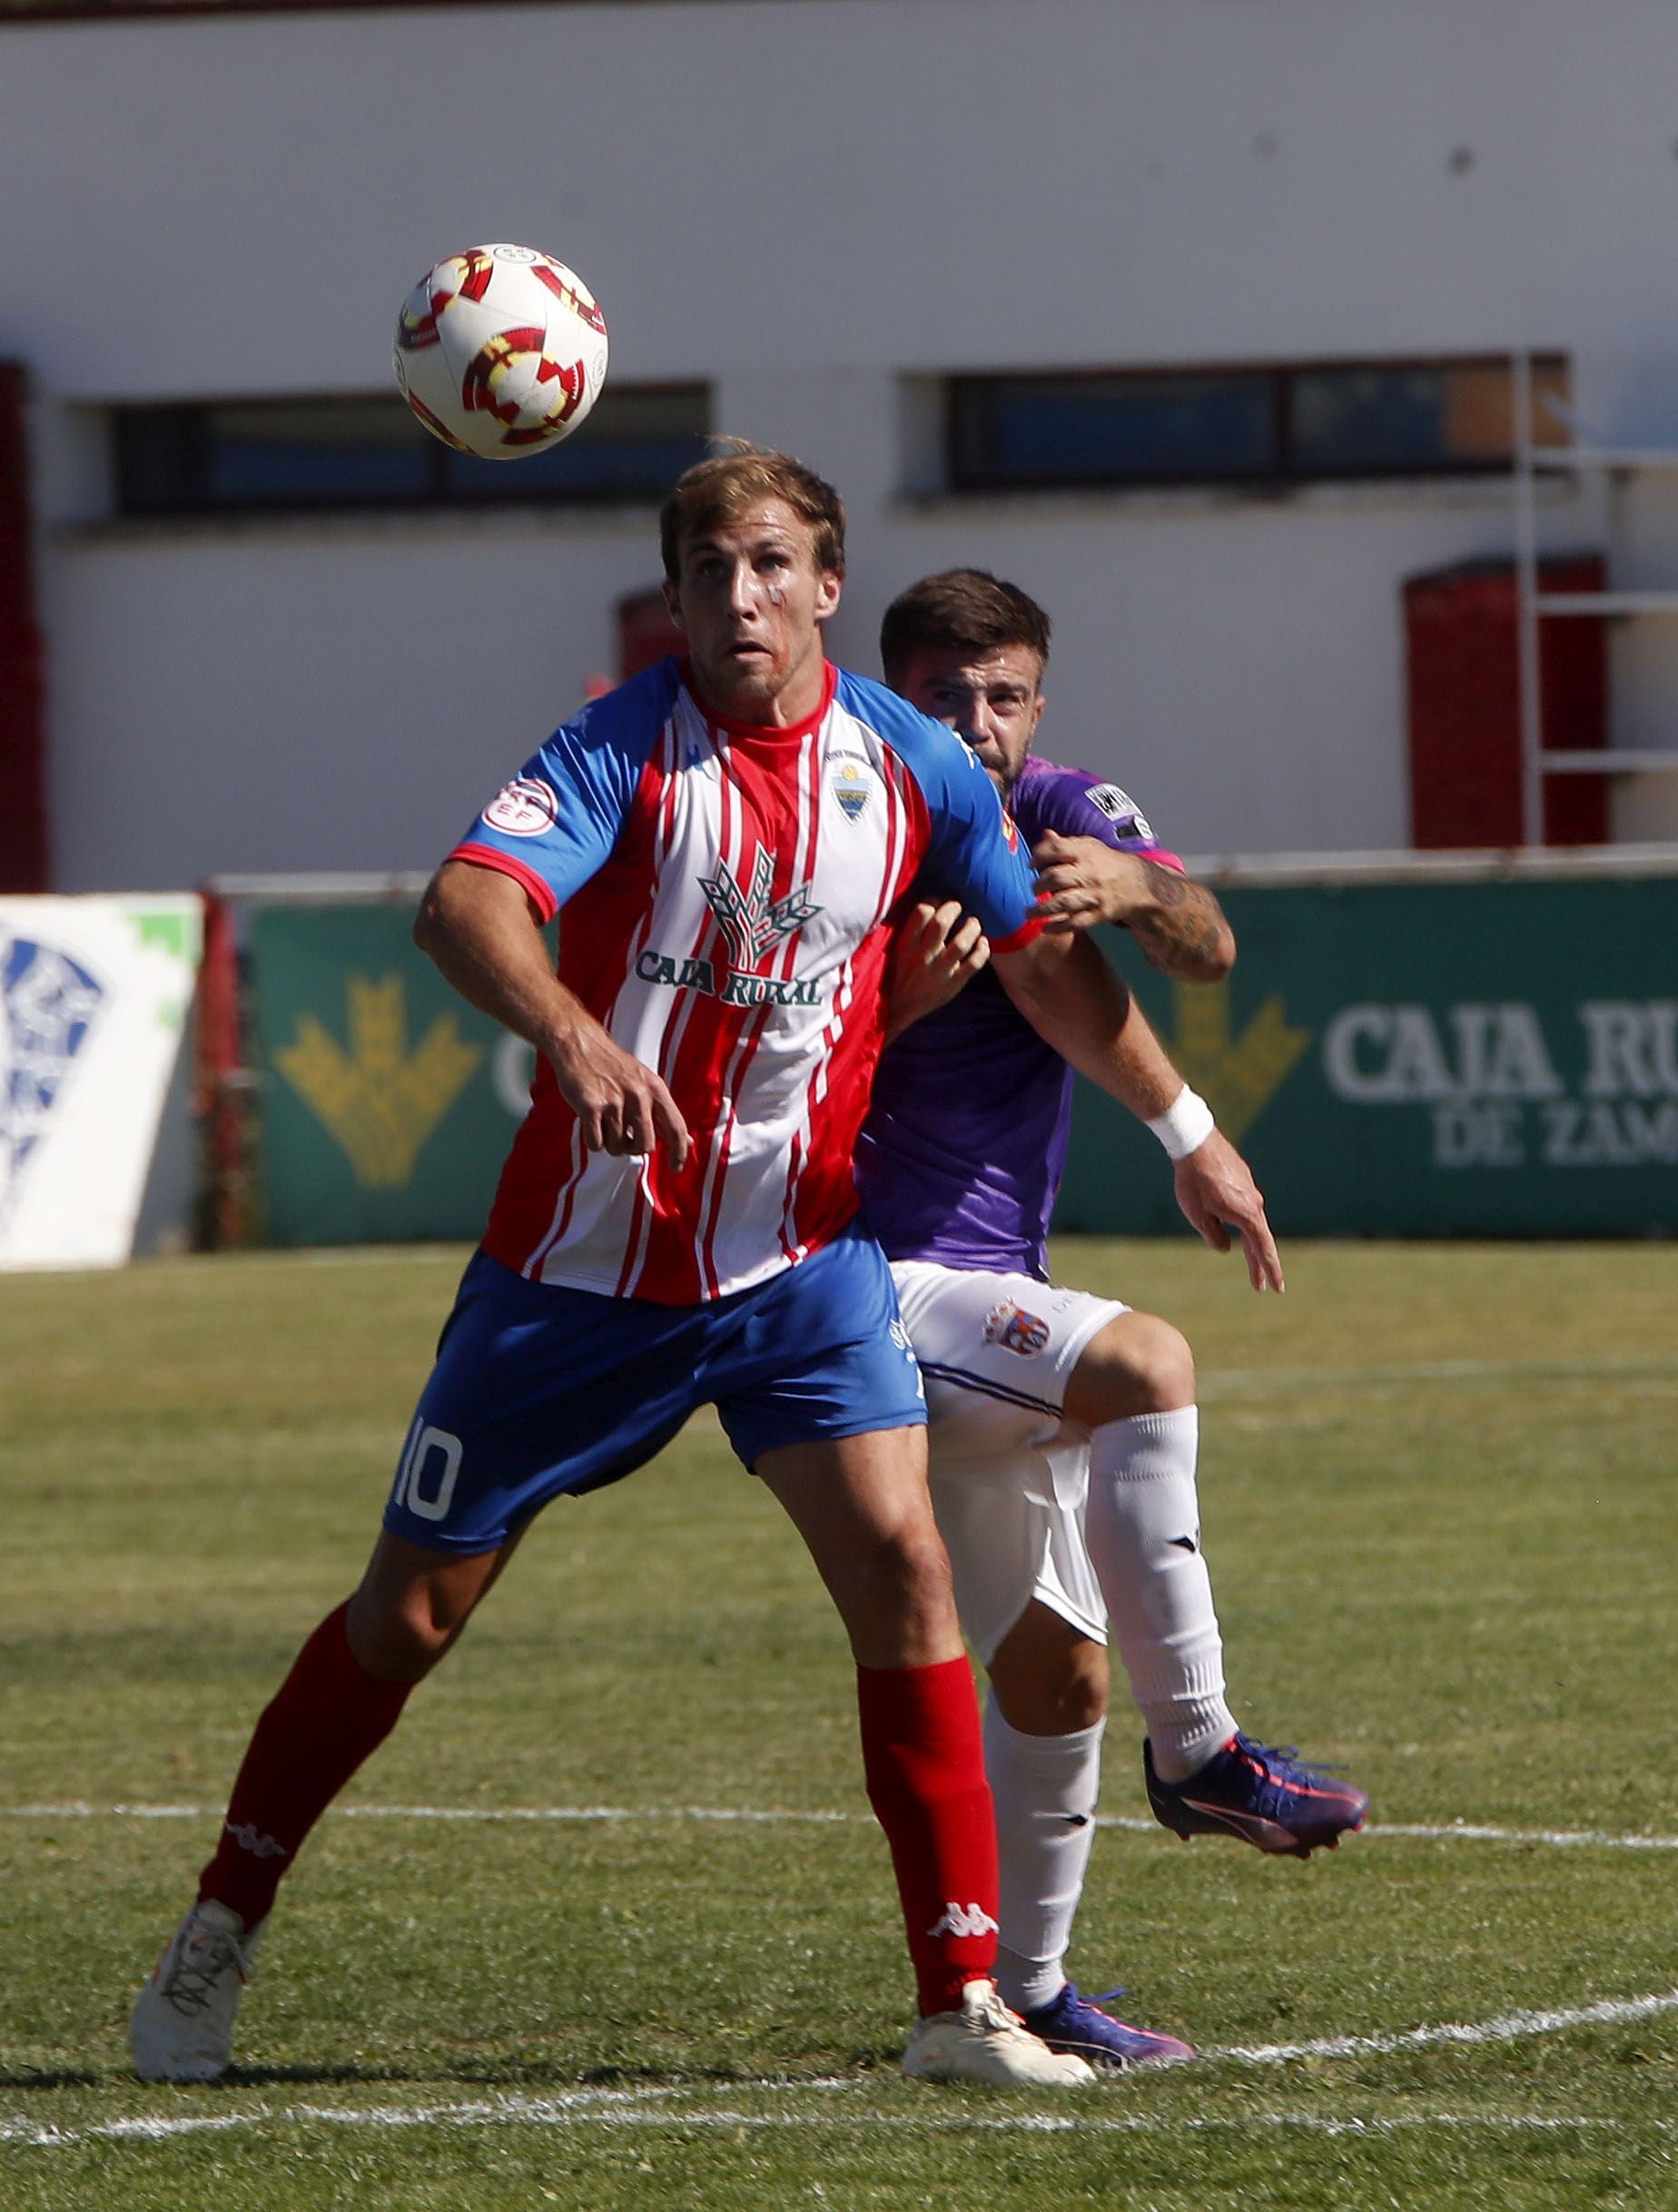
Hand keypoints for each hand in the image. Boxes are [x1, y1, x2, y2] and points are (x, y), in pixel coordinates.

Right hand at [549, 1025, 690, 1169]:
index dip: (679, 1152)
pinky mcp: (590, 1106)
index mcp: (655, 1088)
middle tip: (625, 1139)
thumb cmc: (614, 1067)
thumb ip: (664, 1113)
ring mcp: (614, 1101)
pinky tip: (593, 1126)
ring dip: (611, 1144)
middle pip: (645, 1145)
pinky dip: (594, 1142)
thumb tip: (687, 1141)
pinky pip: (597, 1144)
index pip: (676, 1127)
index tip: (676, 1167)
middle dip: (634, 1148)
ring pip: (618, 1147)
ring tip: (606, 1125)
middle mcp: (638, 1095)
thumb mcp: (646, 1083)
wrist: (580, 1045)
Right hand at [886, 899, 990, 1038]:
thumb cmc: (898, 973)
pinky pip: (974, 963)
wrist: (898, 1008)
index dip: (934, 901)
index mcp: (906, 945)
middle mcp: (923, 956)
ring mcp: (940, 971)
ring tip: (973, 923)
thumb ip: (910, 930)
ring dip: (972, 927)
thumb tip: (928, 904)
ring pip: (962, 942)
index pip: (922, 912)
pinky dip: (983, 950)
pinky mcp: (954, 984)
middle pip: (942, 922)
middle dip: (954, 908)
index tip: (938, 903)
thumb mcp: (895, 950)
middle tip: (957, 908)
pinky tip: (982, 943)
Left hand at [1031, 832, 1152, 931]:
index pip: (1057, 849)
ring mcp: (1094, 895)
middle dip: (1039, 885)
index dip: (1039, 856)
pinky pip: (1076, 922)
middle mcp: (1088, 873)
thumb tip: (1045, 835)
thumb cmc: (1107, 863)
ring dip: (1043, 909)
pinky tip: (1045, 928)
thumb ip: (1066, 843)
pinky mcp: (1099, 914)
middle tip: (1033, 890)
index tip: (1031, 865)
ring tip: (1029, 913)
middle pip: (1057, 878)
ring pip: (1064, 902)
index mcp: (1085, 853)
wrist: (1138, 884)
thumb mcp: (1090, 847)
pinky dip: (1059, 927)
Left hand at [1171, 1129, 1283, 1291]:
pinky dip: (1242, 1224)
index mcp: (1248, 1215)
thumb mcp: (1199, 1216)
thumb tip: (1226, 1248)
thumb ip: (1214, 1237)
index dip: (1271, 1270)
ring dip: (1249, 1244)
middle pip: (1259, 1240)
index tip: (1278, 1288)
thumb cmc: (1194, 1182)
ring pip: (1251, 1223)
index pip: (1263, 1249)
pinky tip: (1234, 1227)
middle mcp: (1254, 1203)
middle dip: (1259, 1264)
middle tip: (1260, 1286)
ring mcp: (1249, 1190)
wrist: (1195, 1144)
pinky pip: (1244, 1207)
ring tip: (1250, 1264)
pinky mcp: (1241, 1180)